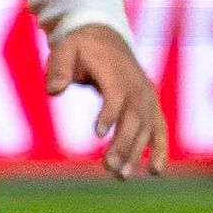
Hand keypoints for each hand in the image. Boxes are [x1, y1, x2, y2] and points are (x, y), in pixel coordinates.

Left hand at [47, 23, 164, 176]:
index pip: (115, 95)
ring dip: (137, 153)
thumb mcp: (65, 50)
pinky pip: (160, 129)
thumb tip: (52, 90)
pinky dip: (160, 149)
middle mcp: (136, 86)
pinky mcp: (151, 106)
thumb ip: (58, 68)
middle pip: (134, 118)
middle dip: (123, 144)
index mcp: (116, 72)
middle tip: (109, 167)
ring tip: (121, 176)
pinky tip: (154, 171)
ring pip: (147, 128)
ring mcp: (146, 97)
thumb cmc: (81, 47)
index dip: (109, 114)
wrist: (106, 36)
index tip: (98, 134)